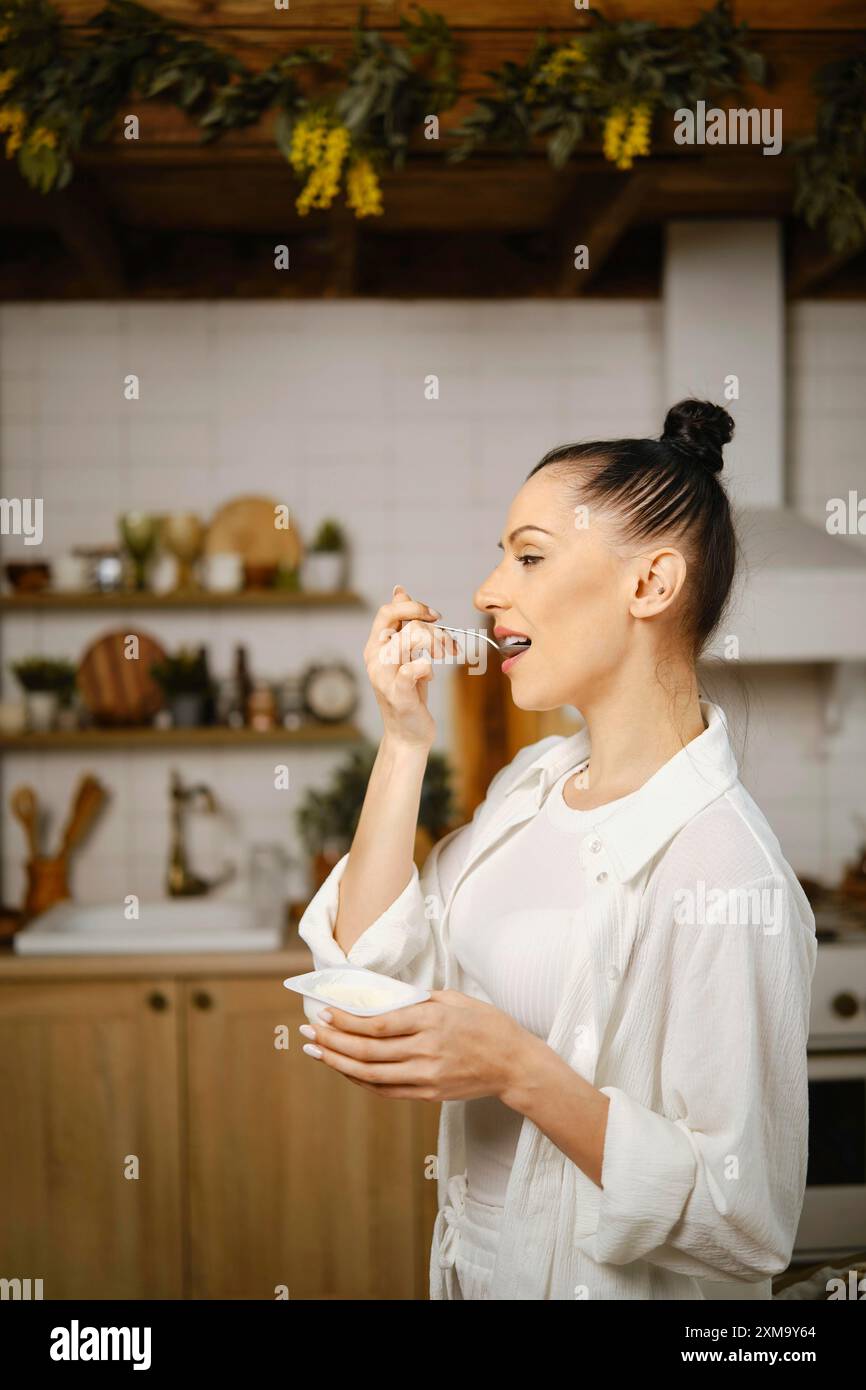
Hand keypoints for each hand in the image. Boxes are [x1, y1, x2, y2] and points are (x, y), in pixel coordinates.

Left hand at [299, 989, 532, 1103]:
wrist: (515, 1064)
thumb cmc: (487, 1025)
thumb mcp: (455, 999)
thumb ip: (418, 1000)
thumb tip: (379, 996)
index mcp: (431, 1021)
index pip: (376, 1024)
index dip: (345, 1021)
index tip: (323, 1012)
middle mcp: (425, 1050)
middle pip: (366, 1050)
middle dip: (331, 1040)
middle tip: (308, 1031)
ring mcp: (426, 1076)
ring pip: (370, 1073)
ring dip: (337, 1062)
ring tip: (315, 1051)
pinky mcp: (428, 1093)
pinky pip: (385, 1089)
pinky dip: (360, 1080)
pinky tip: (343, 1069)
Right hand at [364, 584, 458, 749]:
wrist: (407, 733)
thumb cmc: (409, 692)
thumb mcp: (405, 655)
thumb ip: (402, 624)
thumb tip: (399, 591)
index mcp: (375, 646)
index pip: (388, 611)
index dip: (414, 607)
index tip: (435, 617)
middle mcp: (374, 659)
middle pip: (408, 624)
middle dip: (436, 630)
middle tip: (448, 646)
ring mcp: (384, 677)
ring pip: (412, 638)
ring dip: (438, 645)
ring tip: (445, 657)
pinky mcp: (398, 694)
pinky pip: (414, 668)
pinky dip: (427, 667)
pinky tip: (430, 677)